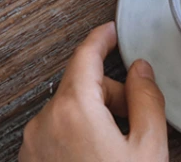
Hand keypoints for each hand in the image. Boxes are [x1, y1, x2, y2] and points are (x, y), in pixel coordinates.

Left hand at [18, 22, 167, 161]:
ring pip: (68, 109)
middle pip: (80, 84)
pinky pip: (55, 132)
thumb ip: (147, 100)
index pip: (86, 55)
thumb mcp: (148, 148)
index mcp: (73, 110)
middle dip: (110, 91)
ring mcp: (33, 146)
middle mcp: (44, 123)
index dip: (102, 37)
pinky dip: (77, 134)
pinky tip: (98, 156)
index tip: (111, 31)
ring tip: (118, 145)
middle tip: (135, 114)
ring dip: (94, 115)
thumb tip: (141, 71)